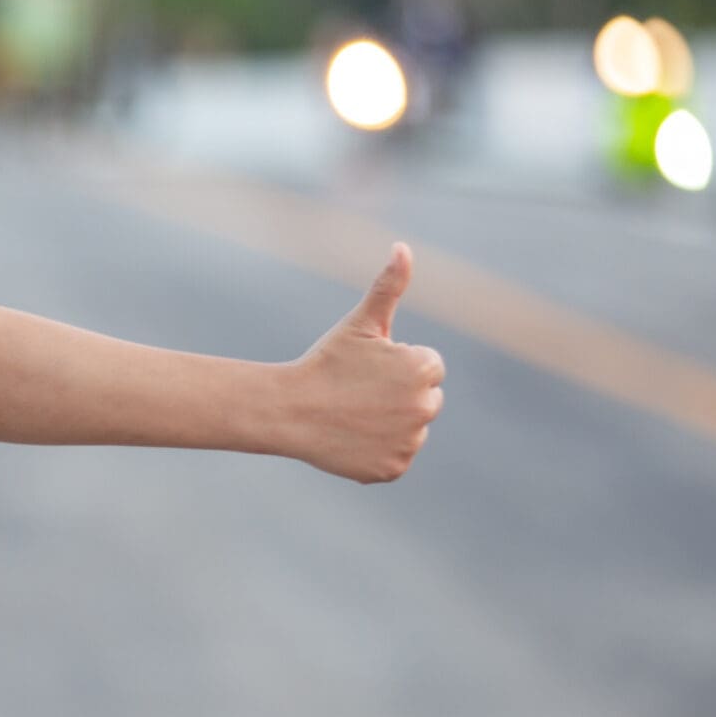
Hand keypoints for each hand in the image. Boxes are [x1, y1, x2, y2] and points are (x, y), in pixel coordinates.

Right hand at [280, 242, 444, 482]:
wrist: (288, 410)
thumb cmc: (325, 362)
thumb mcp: (359, 322)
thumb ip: (389, 285)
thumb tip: (403, 247)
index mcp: (422, 368)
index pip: (427, 367)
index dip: (396, 366)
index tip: (367, 370)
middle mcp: (424, 407)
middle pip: (425, 399)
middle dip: (398, 395)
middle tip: (359, 393)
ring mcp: (409, 442)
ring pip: (411, 429)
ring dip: (390, 424)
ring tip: (354, 415)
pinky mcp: (393, 469)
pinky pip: (396, 457)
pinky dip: (378, 451)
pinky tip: (352, 438)